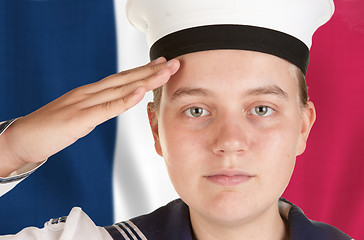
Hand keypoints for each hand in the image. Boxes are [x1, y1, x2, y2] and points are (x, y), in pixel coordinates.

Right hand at [0, 57, 179, 175]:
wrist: (22, 138)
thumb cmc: (50, 129)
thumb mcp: (80, 116)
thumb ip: (98, 110)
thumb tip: (114, 107)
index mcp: (90, 93)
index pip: (121, 79)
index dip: (143, 71)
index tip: (161, 66)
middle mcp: (89, 93)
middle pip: (125, 79)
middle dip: (151, 71)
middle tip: (173, 63)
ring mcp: (83, 103)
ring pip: (120, 89)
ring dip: (145, 80)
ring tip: (164, 72)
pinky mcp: (78, 118)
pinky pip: (106, 108)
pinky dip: (124, 99)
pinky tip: (139, 91)